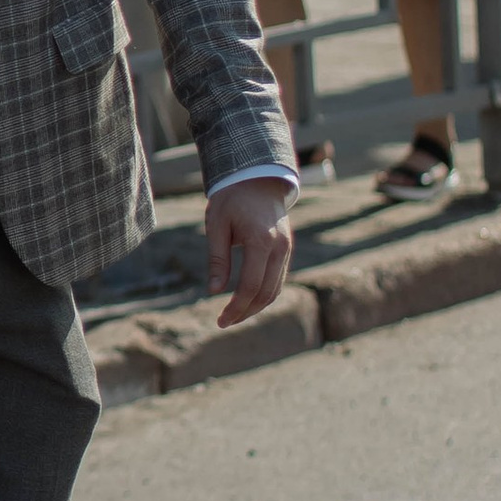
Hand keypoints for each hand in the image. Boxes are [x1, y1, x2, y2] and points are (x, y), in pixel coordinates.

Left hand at [205, 176, 293, 329]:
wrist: (257, 178)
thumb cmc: (231, 199)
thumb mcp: (216, 225)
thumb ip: (217, 258)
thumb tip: (214, 291)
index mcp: (260, 240)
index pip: (250, 285)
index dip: (236, 307)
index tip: (220, 320)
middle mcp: (279, 247)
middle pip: (266, 293)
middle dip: (245, 312)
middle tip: (224, 322)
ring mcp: (286, 249)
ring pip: (276, 289)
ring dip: (256, 307)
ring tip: (234, 316)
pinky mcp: (286, 250)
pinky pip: (278, 280)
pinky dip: (264, 294)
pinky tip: (246, 301)